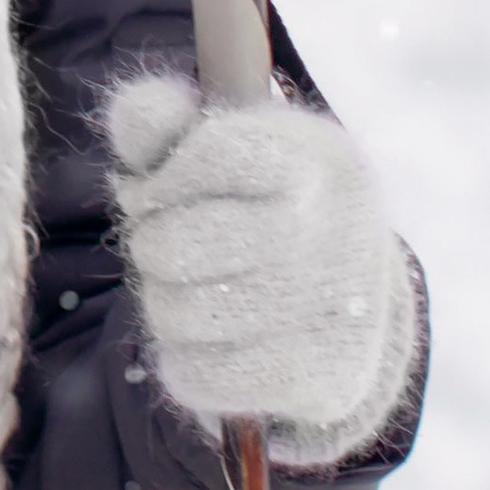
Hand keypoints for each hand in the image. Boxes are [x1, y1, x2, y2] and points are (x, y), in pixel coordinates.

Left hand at [106, 74, 419, 468]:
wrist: (352, 307)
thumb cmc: (266, 211)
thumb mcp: (223, 151)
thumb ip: (167, 127)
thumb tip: (138, 111)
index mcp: (321, 158)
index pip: (213, 153)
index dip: (161, 180)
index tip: (157, 193)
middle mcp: (343, 228)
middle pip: (180, 244)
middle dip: (150, 247)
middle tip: (163, 251)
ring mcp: (339, 309)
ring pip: (183, 314)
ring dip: (163, 307)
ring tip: (190, 295)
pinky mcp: (326, 378)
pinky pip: (205, 376)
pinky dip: (186, 364)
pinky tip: (209, 344)